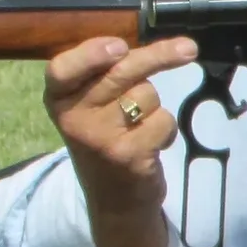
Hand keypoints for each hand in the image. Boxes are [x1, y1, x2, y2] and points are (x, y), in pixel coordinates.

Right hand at [44, 36, 197, 246]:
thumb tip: (150, 45)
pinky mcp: (128, 155)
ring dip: (155, 106)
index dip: (90, 54)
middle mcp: (73, 117)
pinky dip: (167, 129)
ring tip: (140, 126)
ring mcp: (99, 138)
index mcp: (58, 98)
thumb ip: (106, 76)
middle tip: (188, 48)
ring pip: (147, 95)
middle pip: (120, 73)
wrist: (114, 200)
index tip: (119, 46)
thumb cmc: (106, 139)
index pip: (62, 69)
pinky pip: (163, 121)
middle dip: (158, 56)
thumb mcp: (91, 107)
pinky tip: (151, 144)